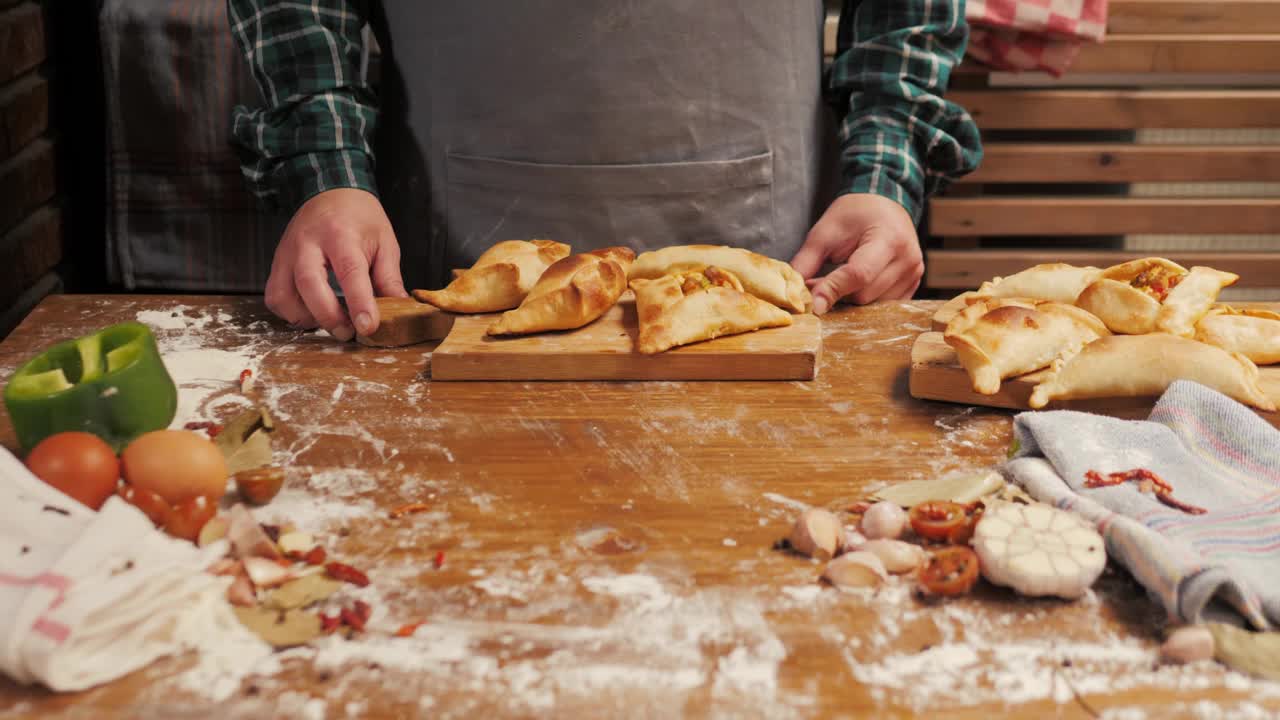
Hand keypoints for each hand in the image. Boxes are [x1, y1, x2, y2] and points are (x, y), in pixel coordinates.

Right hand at [265, 188, 407, 339]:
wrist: (331, 191)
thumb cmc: (360, 218)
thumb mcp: (384, 242)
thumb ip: (389, 278)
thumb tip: (398, 310)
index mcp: (341, 234)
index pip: (349, 272)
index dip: (359, 303)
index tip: (368, 326)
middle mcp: (308, 243)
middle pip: (309, 284)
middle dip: (328, 316)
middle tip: (348, 333)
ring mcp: (287, 253)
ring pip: (284, 294)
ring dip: (306, 317)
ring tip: (331, 322)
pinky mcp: (277, 262)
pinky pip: (274, 296)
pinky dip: (290, 312)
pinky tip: (312, 312)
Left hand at [789, 193, 923, 313]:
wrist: (884, 204)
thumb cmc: (855, 214)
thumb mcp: (824, 232)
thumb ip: (807, 262)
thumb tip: (791, 292)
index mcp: (889, 239)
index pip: (859, 273)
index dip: (833, 289)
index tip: (813, 303)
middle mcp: (908, 259)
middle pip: (864, 294)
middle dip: (838, 293)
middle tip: (820, 280)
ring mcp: (914, 274)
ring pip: (872, 304)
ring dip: (850, 297)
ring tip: (840, 276)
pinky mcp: (913, 285)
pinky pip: (883, 305)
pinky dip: (865, 298)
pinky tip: (857, 282)